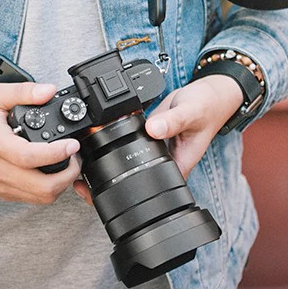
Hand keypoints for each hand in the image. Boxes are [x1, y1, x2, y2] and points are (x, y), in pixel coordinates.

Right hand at [0, 82, 82, 203]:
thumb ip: (24, 92)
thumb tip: (48, 90)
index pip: (29, 157)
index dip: (56, 154)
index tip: (72, 145)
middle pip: (40, 187)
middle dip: (67, 174)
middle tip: (75, 156)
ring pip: (39, 197)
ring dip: (60, 184)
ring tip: (67, 163)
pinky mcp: (1, 191)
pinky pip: (31, 199)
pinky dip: (47, 189)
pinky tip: (51, 172)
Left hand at [72, 75, 242, 205]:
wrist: (208, 95)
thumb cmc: (206, 108)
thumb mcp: (191, 112)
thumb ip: (172, 120)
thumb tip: (153, 129)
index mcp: (176, 166)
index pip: (148, 188)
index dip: (123, 193)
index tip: (99, 190)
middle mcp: (163, 162)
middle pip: (133, 181)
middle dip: (107, 183)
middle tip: (79, 180)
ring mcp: (154, 150)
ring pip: (127, 164)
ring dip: (106, 164)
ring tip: (80, 164)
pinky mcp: (147, 136)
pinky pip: (128, 144)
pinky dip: (113, 143)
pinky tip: (96, 140)